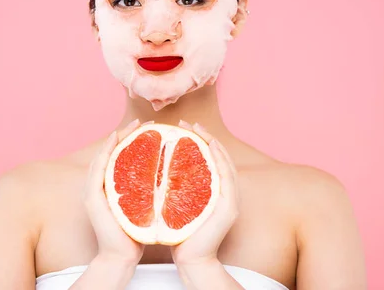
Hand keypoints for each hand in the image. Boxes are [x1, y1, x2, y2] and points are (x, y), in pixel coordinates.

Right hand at [81, 119, 147, 266]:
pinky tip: (117, 140)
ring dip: (117, 137)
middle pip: (110, 151)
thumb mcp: (145, 206)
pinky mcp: (93, 196)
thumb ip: (149, 190)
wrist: (122, 257)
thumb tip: (170, 175)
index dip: (131, 138)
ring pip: (103, 155)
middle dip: (125, 133)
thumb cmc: (135, 234)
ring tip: (134, 126)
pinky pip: (98, 168)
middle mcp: (100, 185)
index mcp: (112, 186)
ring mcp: (94, 190)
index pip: (120, 156)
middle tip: (143, 121)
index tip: (149, 128)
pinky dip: (107, 152)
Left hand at [170, 121, 240, 266]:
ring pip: (225, 162)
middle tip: (189, 122)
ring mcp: (229, 199)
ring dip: (213, 142)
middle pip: (219, 156)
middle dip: (205, 136)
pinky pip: (227, 176)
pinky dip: (219, 159)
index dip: (200, 140)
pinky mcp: (229, 206)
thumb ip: (173, 189)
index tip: (183, 127)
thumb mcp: (174, 206)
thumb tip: (154, 170)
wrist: (190, 261)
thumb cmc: (179, 236)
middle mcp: (224, 193)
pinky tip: (208, 146)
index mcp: (212, 192)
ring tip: (198, 129)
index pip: (209, 160)